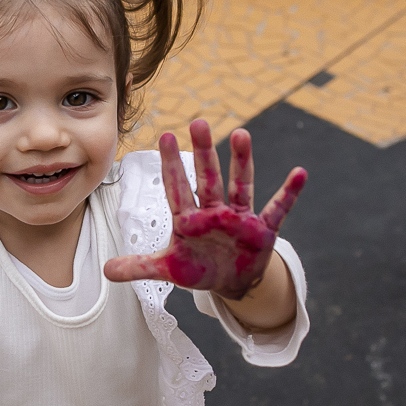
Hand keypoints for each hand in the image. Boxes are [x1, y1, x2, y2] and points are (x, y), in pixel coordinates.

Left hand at [104, 119, 306, 300]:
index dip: (173, 164)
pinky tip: (299, 173)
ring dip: (242, 161)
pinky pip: (277, 209)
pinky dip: (289, 193)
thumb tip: (105, 271)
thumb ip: (138, 267)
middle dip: (204, 152)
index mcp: (188, 219)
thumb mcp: (167, 270)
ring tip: (242, 134)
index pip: (177, 186)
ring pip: (240, 185)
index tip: (167, 135)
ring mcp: (239, 218)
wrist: (230, 282)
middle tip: (199, 122)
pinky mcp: (262, 231)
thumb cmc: (198, 268)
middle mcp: (214, 212)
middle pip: (208, 177)